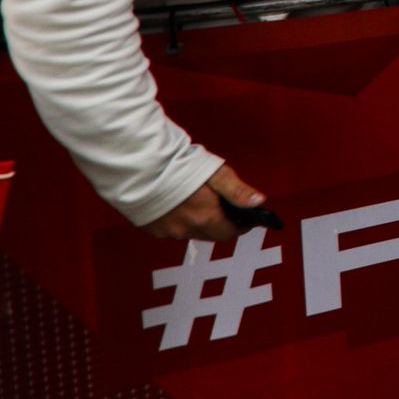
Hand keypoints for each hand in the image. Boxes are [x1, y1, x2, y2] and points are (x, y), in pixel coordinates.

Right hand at [145, 164, 265, 241]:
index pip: (229, 233)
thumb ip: (238, 191)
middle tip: (224, 209)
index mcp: (204, 218)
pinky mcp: (151, 227)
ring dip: (198, 223)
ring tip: (199, 202)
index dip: (240, 226)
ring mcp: (166, 230)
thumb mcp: (216, 173)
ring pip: (190, 232)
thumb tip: (258, 202)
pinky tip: (178, 205)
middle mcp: (185, 229)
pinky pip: (171, 230)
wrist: (140, 164)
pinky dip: (179, 221)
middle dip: (220, 225)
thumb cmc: (177, 165)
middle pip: (210, 234)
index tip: (246, 219)